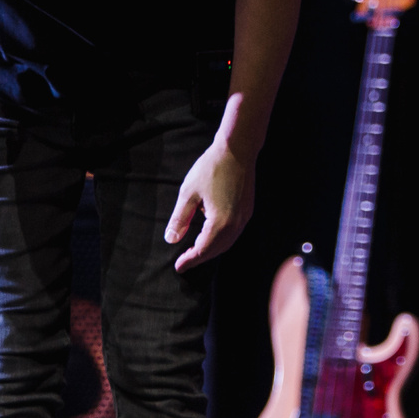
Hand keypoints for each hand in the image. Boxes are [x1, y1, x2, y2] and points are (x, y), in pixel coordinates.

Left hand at [165, 136, 253, 271]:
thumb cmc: (211, 168)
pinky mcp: (247, 211)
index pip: (203, 250)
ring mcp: (244, 218)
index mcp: (220, 222)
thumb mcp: (188, 193)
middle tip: (185, 262)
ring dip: (211, 250)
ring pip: (227, 243)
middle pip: (216, 250)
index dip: (190, 260)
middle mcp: (235, 224)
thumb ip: (179, 219)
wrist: (237, 150)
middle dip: (200, 258)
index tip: (178, 267)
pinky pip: (234, 234)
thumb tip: (171, 239)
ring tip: (195, 252)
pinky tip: (210, 236)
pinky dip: (221, 241)